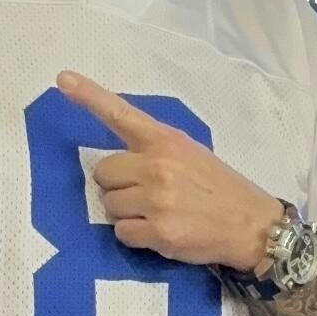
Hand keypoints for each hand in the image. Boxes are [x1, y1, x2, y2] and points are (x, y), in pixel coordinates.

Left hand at [58, 71, 283, 273]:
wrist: (253, 225)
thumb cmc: (219, 187)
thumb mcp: (191, 153)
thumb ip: (154, 151)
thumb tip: (117, 166)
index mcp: (166, 140)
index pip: (120, 113)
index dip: (89, 96)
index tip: (63, 79)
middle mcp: (157, 165)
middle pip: (102, 172)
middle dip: (118, 184)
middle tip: (147, 193)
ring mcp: (156, 200)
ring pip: (110, 205)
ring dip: (127, 212)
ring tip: (158, 213)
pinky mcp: (158, 232)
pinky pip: (122, 233)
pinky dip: (136, 236)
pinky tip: (160, 232)